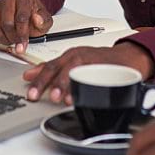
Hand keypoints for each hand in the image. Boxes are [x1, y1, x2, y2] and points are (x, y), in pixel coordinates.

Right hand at [0, 0, 51, 53]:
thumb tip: (37, 19)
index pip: (21, 17)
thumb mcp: (44, 19)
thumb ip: (43, 20)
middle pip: (7, 23)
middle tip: (18, 42)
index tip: (24, 43)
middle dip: (13, 37)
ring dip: (4, 39)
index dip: (23, 33)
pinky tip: (1, 39)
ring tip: (11, 40)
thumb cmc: (32, 16)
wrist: (21, 12)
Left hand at [23, 41, 154, 102]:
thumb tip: (29, 75)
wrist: (126, 57)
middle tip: (35, 95)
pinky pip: (91, 77)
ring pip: (73, 72)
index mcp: (68, 56)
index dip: (38, 79)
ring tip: (55, 98)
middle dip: (45, 83)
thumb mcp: (72, 62)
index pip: (49, 66)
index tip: (28, 90)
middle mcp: (77, 56)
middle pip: (57, 68)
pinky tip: (77, 97)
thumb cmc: (98, 61)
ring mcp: (90, 61)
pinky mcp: (103, 67)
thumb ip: (52, 69)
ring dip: (62, 85)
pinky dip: (82, 87)